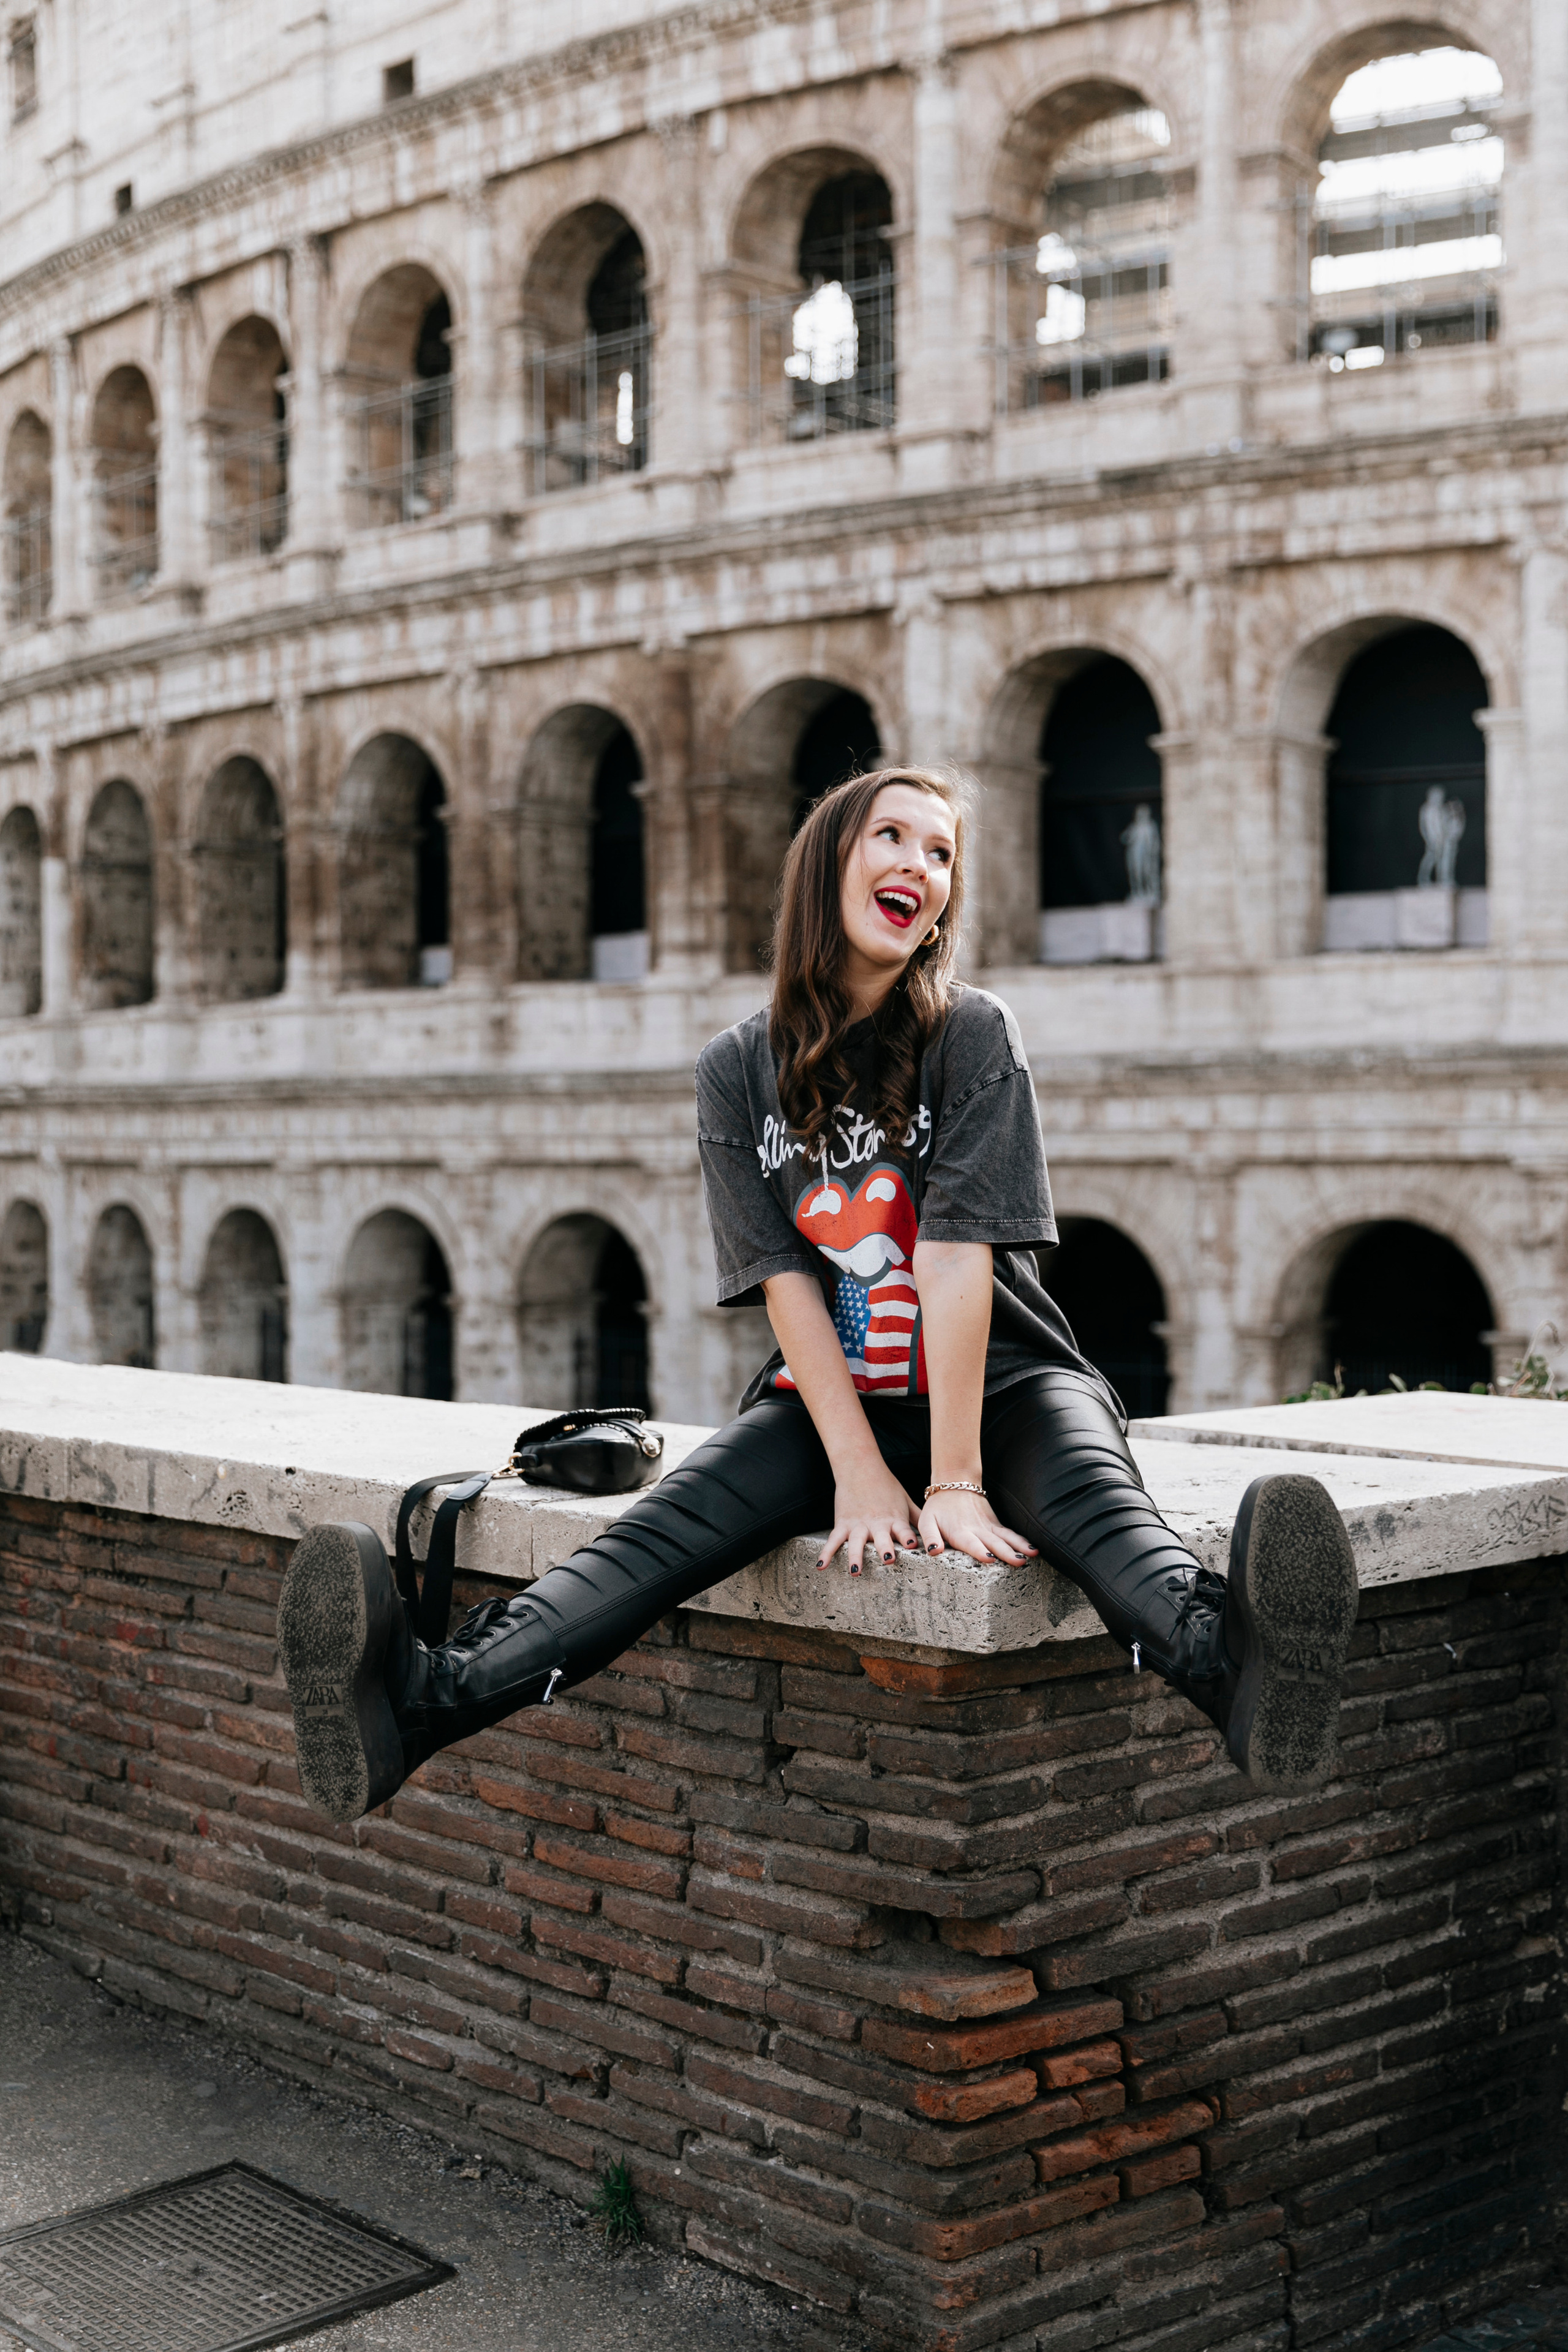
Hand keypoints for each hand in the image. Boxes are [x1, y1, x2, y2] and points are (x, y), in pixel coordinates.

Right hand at [817, 1464, 920, 1574]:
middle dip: (885, 1550)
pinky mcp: (842, 1523)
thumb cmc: (887, 1486)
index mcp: (894, 1519)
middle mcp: (877, 1524)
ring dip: (855, 1556)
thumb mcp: (906, 1500)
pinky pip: (834, 1540)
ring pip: (856, 1543)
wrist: (861, 1468)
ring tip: (855, 1571)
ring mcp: (858, 1525)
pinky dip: (826, 1553)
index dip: (908, 1538)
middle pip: (882, 1539)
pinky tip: (821, 1565)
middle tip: (888, 1561)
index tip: (913, 1546)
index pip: (904, 1530)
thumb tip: (934, 1531)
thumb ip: (918, 1517)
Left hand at [918, 1488, 1037, 1566]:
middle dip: (1006, 1552)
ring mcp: (987, 1526)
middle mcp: (976, 1530)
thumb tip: (934, 1552)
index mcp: (959, 1531)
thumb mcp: (927, 1521)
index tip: (990, 1558)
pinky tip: (1033, 1549)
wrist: (954, 1484)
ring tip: (1032, 1554)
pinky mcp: (994, 1523)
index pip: (970, 1543)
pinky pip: (1009, 1533)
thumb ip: (930, 1537)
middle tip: (1019, 1562)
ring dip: (1019, 1546)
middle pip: (993, 1542)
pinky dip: (1021, 1540)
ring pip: (1005, 1537)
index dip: (979, 1550)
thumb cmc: (938, 1507)